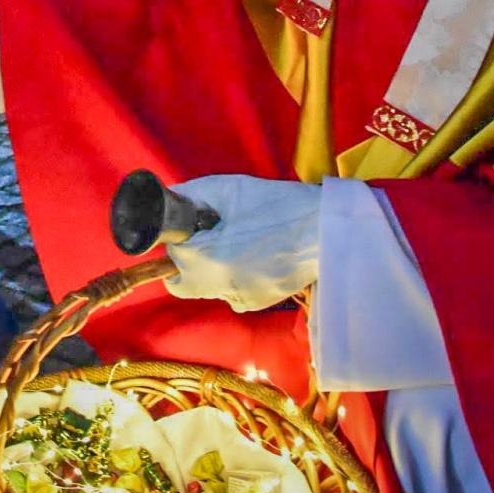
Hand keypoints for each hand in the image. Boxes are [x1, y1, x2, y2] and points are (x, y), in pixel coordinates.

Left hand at [163, 175, 320, 312]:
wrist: (325, 230)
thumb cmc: (275, 204)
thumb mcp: (227, 189)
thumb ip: (188, 196)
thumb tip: (168, 201)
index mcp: (204, 258)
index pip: (169, 253)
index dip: (177, 236)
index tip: (192, 225)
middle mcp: (216, 286)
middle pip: (180, 280)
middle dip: (185, 261)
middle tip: (205, 237)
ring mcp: (237, 298)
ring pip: (205, 287)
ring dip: (208, 269)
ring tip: (235, 243)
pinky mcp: (256, 303)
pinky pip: (230, 292)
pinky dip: (232, 277)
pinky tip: (252, 257)